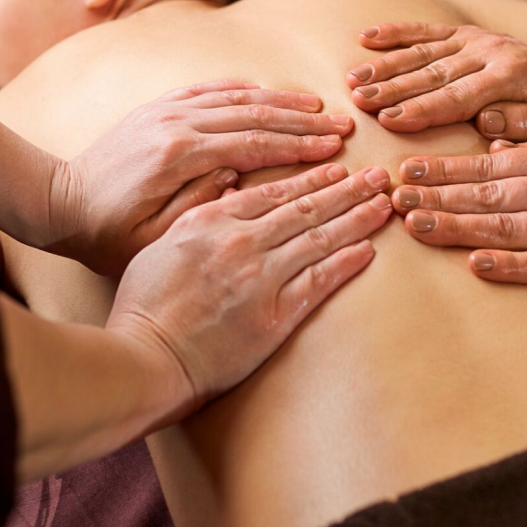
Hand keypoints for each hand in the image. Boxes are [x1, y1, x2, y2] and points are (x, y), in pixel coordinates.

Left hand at [49, 80, 354, 274]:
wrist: (58, 202)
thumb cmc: (106, 233)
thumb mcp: (152, 237)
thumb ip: (199, 206)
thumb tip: (238, 175)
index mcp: (179, 157)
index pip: (254, 144)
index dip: (298, 146)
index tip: (333, 149)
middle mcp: (176, 124)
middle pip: (253, 114)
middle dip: (302, 120)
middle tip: (341, 125)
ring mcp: (166, 111)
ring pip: (236, 97)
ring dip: (280, 101)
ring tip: (317, 106)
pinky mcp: (158, 108)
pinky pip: (208, 89)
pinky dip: (242, 89)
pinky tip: (267, 91)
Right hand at [106, 163, 391, 419]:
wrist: (144, 358)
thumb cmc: (145, 305)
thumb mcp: (162, 243)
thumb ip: (199, 213)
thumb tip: (229, 187)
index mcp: (212, 220)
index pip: (274, 191)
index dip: (312, 178)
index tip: (337, 168)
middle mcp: (241, 242)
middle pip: (306, 208)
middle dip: (347, 190)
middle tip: (377, 176)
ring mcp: (260, 278)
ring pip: (320, 238)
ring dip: (357, 219)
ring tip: (383, 204)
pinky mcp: (274, 316)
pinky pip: (319, 282)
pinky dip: (346, 262)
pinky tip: (368, 249)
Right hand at [346, 23, 526, 141]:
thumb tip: (488, 122)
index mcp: (510, 76)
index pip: (460, 96)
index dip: (423, 109)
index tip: (390, 120)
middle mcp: (488, 51)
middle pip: (432, 72)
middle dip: (392, 87)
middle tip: (358, 100)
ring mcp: (473, 38)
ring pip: (422, 51)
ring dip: (385, 64)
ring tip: (353, 78)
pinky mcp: (463, 31)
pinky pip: (425, 30)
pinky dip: (395, 31)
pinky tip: (366, 36)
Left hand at [390, 141, 526, 305]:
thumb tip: (493, 149)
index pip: (487, 164)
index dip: (442, 168)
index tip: (403, 169)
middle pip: (486, 192)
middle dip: (434, 194)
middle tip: (390, 197)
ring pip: (505, 226)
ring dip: (456, 226)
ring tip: (416, 226)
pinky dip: (509, 265)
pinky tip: (475, 265)